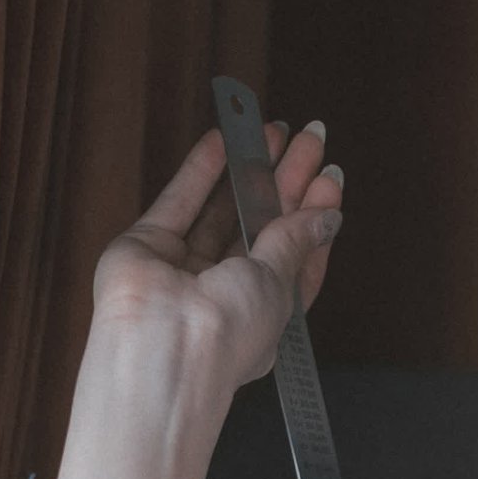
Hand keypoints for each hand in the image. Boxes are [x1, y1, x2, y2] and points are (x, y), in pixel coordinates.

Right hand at [87, 114, 345, 398]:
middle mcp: (224, 294)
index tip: (329, 179)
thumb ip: (295, 242)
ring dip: (247, 170)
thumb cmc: (229, 334)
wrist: (166, 348)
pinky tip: (224, 140)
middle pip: (262, 228)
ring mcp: (184, 271)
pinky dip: (202, 170)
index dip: (313, 218)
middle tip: (308, 141)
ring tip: (271, 130)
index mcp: (263, 315)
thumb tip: (326, 217)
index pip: (296, 258)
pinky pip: (180, 201)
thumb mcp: (278, 283)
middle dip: (286, 183)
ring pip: (222, 210)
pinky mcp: (148, 247)